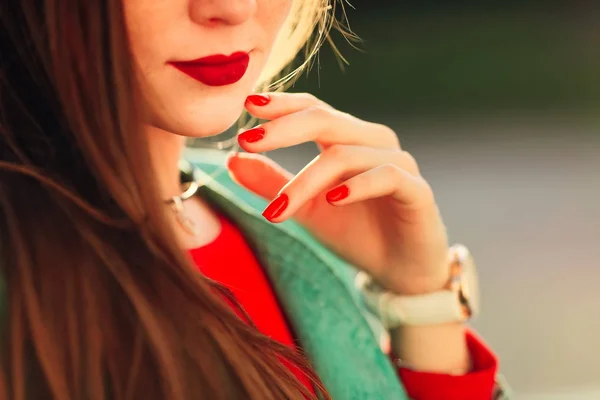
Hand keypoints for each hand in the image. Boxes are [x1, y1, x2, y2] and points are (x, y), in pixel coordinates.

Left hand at [227, 92, 449, 294]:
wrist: (400, 272)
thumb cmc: (355, 233)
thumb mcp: (306, 209)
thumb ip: (273, 184)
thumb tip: (231, 159)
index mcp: (347, 140)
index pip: (312, 110)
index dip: (281, 106)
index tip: (246, 107)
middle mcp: (372, 143)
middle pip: (327, 120)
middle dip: (284, 130)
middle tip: (249, 141)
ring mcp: (398, 163)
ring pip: (347, 155)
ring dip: (308, 180)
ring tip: (279, 206)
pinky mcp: (417, 190)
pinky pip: (386, 176)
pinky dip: (358, 186)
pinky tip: (333, 199)